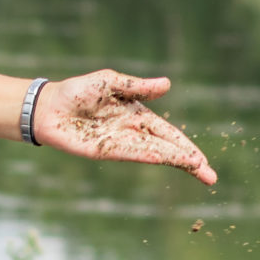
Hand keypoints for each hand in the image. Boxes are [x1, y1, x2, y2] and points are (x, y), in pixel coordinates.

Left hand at [33, 71, 217, 185]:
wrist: (49, 106)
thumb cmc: (78, 91)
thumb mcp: (111, 82)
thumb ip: (138, 86)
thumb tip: (167, 85)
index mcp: (137, 116)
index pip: (168, 135)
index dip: (186, 147)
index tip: (202, 161)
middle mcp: (131, 133)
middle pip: (166, 149)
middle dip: (188, 161)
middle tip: (210, 177)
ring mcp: (118, 143)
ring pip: (153, 153)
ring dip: (174, 161)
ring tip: (197, 170)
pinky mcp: (102, 150)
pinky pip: (129, 152)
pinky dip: (147, 154)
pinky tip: (163, 158)